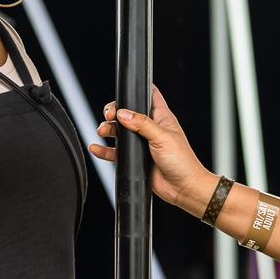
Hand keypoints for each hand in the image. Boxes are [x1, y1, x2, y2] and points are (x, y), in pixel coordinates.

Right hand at [90, 86, 215, 214]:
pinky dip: (104, 150)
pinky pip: (115, 152)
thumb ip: (142, 124)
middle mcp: (150, 128)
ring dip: (108, 129)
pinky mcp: (135, 158)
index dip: (137, 90)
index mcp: (162, 118)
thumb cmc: (182, 162)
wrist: (183, 188)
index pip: (149, 96)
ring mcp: (142, 143)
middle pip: (128, 113)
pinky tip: (96, 148)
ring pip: (119, 131)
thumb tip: (123, 113)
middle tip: (109, 116)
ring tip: (103, 131)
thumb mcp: (163, 137)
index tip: (124, 91)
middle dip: (115, 112)